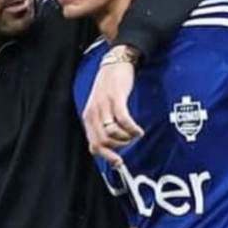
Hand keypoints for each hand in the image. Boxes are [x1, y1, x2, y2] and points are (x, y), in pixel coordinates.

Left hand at [83, 45, 143, 166]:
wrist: (114, 64)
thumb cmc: (108, 88)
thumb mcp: (99, 108)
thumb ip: (99, 127)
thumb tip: (99, 150)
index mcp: (88, 118)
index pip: (94, 145)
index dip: (107, 157)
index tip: (119, 163)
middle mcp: (93, 113)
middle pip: (103, 142)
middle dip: (119, 147)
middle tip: (129, 142)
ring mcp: (104, 105)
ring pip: (113, 133)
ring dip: (126, 138)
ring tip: (134, 134)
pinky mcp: (115, 98)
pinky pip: (123, 119)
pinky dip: (132, 128)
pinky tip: (138, 130)